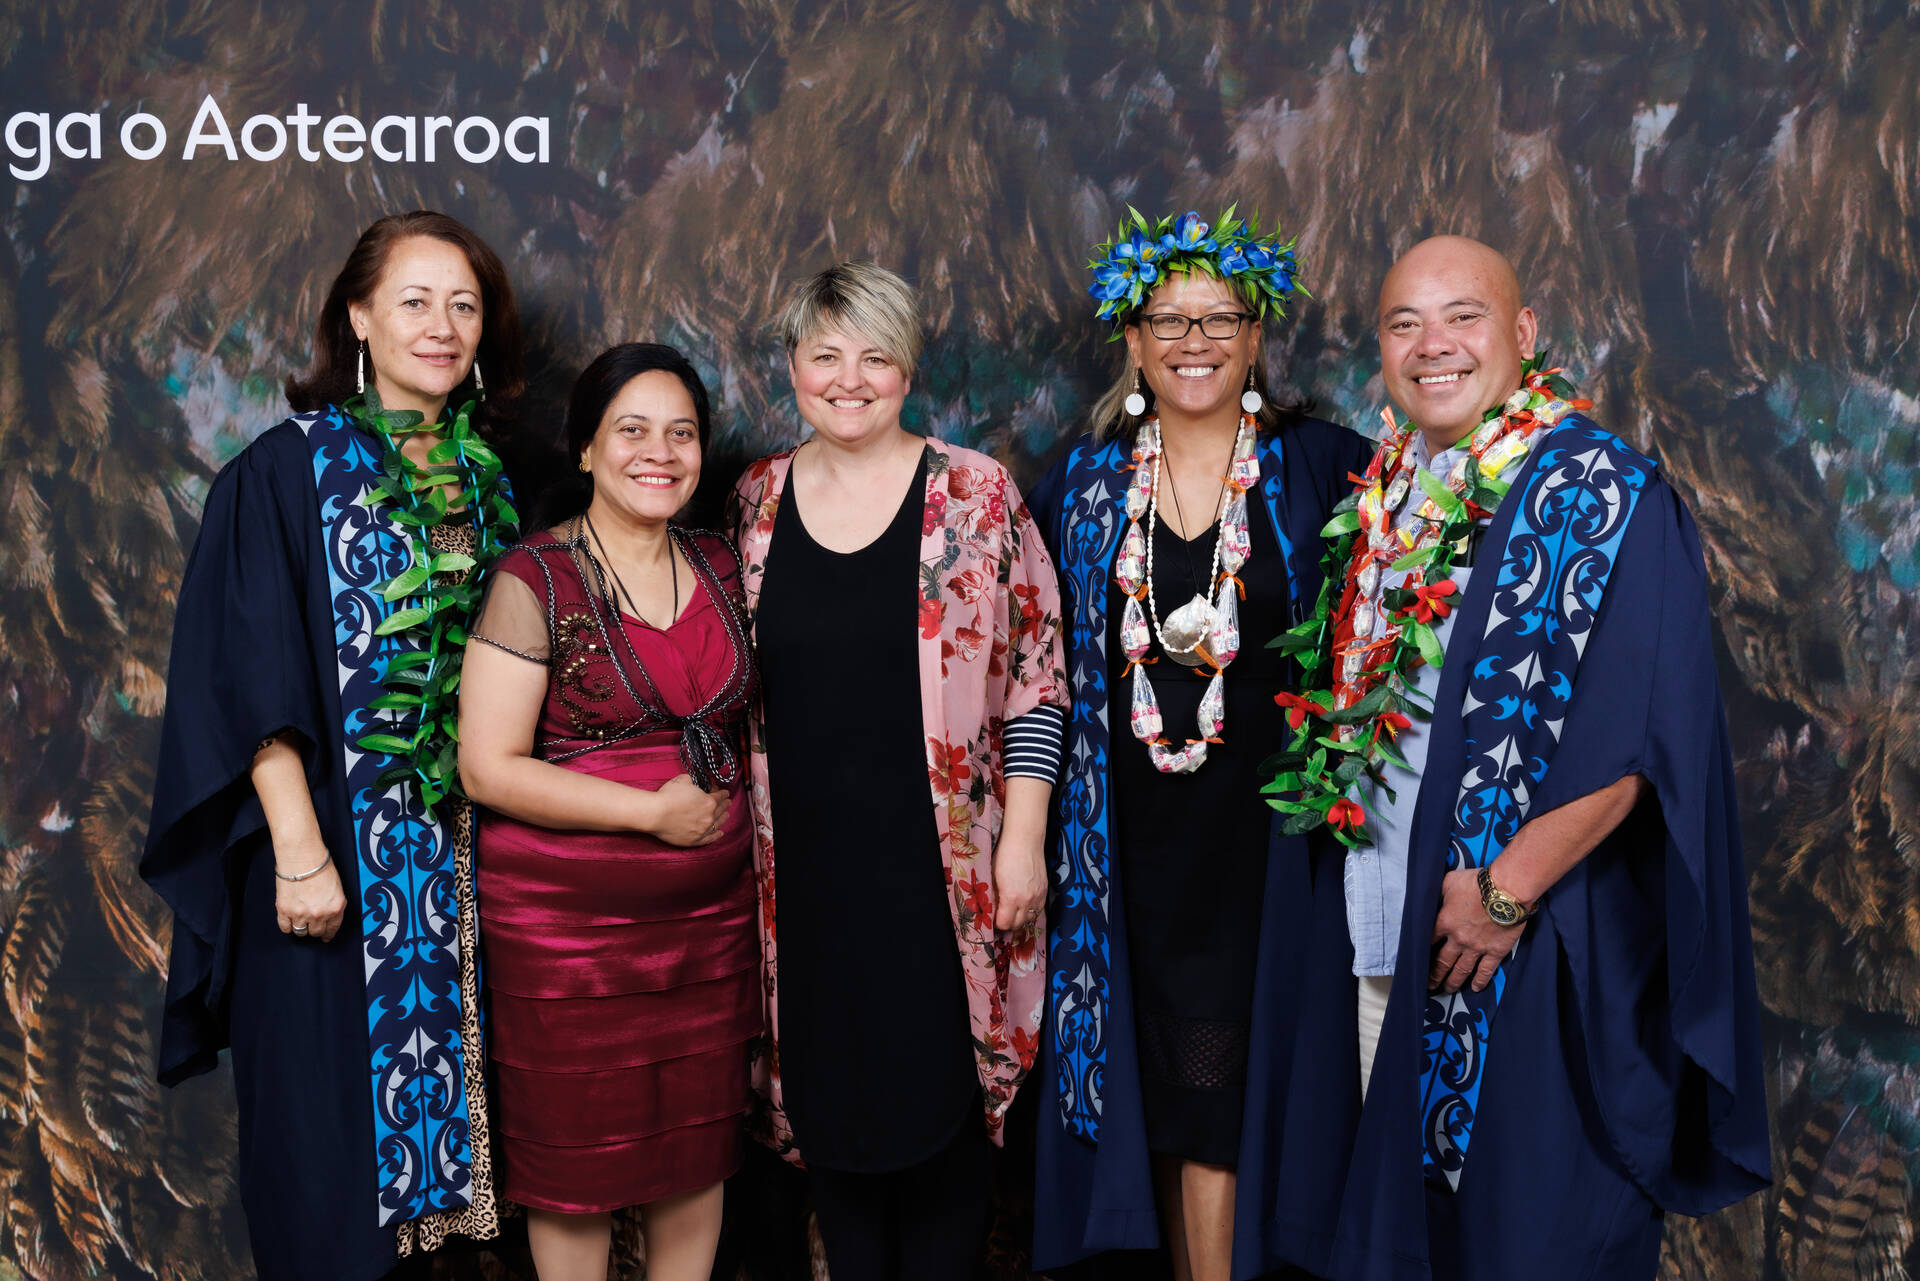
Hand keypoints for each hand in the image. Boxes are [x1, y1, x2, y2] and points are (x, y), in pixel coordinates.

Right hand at [274, 845, 346, 941]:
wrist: (302, 856)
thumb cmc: (319, 866)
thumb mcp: (336, 887)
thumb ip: (333, 903)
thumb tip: (329, 914)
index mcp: (336, 907)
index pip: (333, 928)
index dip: (328, 934)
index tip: (325, 937)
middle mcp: (319, 914)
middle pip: (316, 932)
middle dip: (315, 929)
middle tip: (311, 924)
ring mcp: (301, 914)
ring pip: (301, 932)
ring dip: (301, 927)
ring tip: (300, 920)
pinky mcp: (285, 911)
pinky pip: (285, 927)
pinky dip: (287, 926)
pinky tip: (289, 920)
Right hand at [647, 773, 731, 846]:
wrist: (655, 814)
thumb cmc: (668, 796)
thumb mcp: (684, 780)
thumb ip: (695, 781)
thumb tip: (698, 782)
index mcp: (709, 802)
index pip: (720, 796)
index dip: (722, 792)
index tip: (723, 792)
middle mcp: (709, 817)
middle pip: (721, 810)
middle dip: (725, 804)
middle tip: (728, 802)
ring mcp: (703, 830)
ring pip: (718, 824)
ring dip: (723, 818)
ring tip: (726, 815)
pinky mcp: (695, 840)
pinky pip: (710, 839)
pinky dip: (716, 835)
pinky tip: (720, 833)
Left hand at [991, 828, 1046, 931]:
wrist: (1025, 840)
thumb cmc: (1006, 855)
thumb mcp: (993, 877)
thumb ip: (994, 896)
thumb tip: (992, 909)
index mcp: (1011, 897)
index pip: (1004, 924)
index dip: (997, 924)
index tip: (994, 919)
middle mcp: (1026, 900)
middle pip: (1018, 925)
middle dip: (1008, 923)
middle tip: (1001, 917)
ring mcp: (1038, 895)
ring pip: (1029, 918)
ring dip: (1020, 918)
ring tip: (1013, 910)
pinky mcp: (1044, 890)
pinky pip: (1038, 909)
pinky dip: (1030, 910)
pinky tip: (1023, 903)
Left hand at [1429, 867, 1522, 993]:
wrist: (1506, 891)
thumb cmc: (1477, 883)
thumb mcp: (1448, 882)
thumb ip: (1438, 892)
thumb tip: (1430, 895)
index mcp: (1444, 923)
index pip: (1428, 941)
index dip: (1421, 951)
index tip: (1417, 960)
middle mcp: (1458, 939)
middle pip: (1442, 962)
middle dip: (1434, 975)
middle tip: (1429, 986)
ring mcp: (1477, 948)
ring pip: (1461, 970)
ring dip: (1453, 982)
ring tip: (1447, 990)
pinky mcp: (1495, 951)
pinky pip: (1486, 970)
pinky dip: (1480, 981)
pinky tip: (1475, 988)